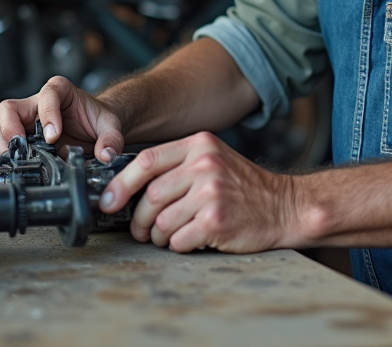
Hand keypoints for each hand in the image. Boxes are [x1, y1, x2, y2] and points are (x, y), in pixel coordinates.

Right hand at [0, 75, 124, 161]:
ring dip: (7, 147)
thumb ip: (111, 138)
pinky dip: (10, 158)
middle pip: (10, 108)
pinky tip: (22, 166)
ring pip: (2, 128)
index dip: (47, 114)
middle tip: (23, 148)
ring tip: (21, 160)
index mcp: (59, 90)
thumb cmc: (96, 120)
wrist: (94, 130)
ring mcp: (26, 122)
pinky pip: (6, 146)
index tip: (53, 136)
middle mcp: (36, 103)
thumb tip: (106, 155)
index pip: (46, 95)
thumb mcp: (110, 125)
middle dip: (11, 128)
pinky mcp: (22, 140)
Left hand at [99, 131, 298, 252]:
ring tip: (168, 236)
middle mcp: (205, 165)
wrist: (284, 206)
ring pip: (161, 221)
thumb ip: (177, 165)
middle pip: (150, 195)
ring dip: (158, 235)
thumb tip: (127, 185)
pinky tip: (190, 240)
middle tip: (139, 230)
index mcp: (199, 145)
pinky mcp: (216, 220)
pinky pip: (179, 239)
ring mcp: (211, 192)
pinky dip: (178, 245)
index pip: (147, 160)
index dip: (120, 184)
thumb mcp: (212, 160)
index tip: (108, 201)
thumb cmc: (243, 187)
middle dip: (138, 219)